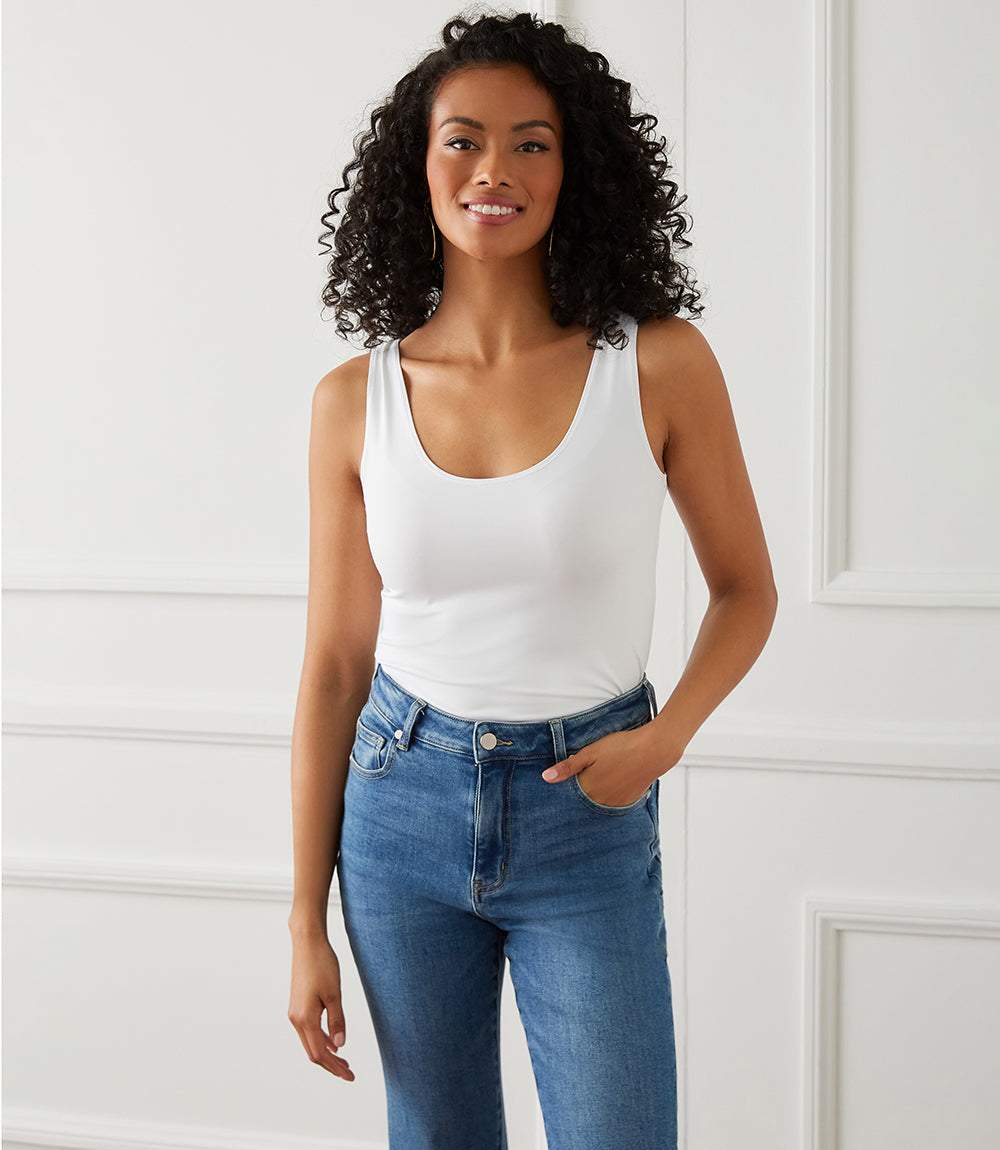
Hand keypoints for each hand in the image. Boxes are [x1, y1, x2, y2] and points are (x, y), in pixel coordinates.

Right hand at [288, 933, 354, 1081]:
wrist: (307, 943)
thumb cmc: (322, 964)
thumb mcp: (334, 994)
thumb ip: (337, 1021)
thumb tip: (340, 1046)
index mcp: (305, 1018)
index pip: (320, 1053)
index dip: (334, 1067)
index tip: (350, 1076)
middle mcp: (296, 1019)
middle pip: (313, 1052)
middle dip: (331, 1065)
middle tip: (349, 1073)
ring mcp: (295, 1012)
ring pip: (310, 1042)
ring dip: (326, 1053)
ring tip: (344, 1062)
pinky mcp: (298, 1005)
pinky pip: (309, 1030)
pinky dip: (321, 1040)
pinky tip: (333, 1042)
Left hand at [541, 724, 680, 805]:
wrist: (654, 750)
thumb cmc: (622, 747)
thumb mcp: (591, 752)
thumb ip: (568, 767)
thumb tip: (546, 777)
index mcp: (589, 788)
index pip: (569, 795)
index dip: (566, 788)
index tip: (562, 786)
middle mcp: (601, 800)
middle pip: (583, 801)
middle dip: (580, 792)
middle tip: (587, 776)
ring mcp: (616, 803)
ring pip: (598, 803)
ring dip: (596, 795)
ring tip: (602, 777)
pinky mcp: (629, 801)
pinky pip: (613, 803)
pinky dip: (610, 796)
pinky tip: (613, 782)